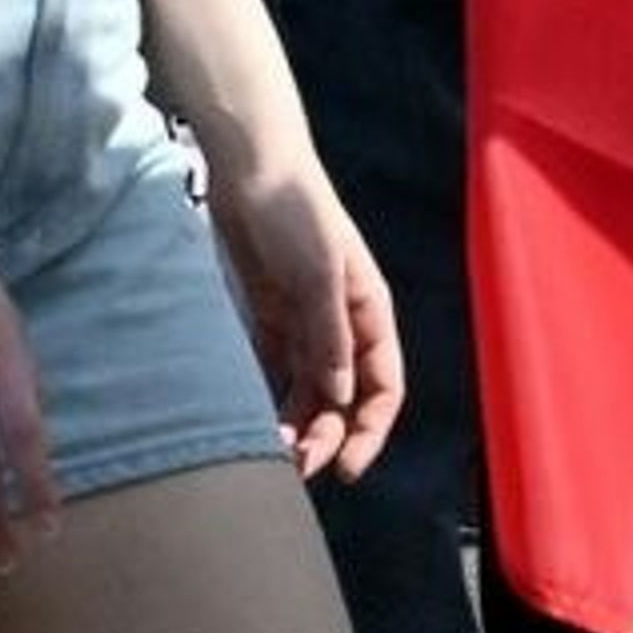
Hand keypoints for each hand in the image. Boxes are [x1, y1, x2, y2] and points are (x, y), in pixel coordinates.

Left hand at [213, 151, 403, 481]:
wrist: (250, 164)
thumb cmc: (294, 210)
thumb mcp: (318, 271)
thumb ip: (330, 335)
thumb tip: (339, 398)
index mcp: (369, 315)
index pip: (383, 388)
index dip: (370, 431)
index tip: (347, 468)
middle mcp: (342, 326)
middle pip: (343, 398)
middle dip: (325, 435)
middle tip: (294, 466)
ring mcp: (306, 321)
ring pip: (309, 389)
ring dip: (296, 422)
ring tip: (269, 451)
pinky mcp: (271, 314)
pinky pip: (277, 368)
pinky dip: (269, 395)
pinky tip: (250, 418)